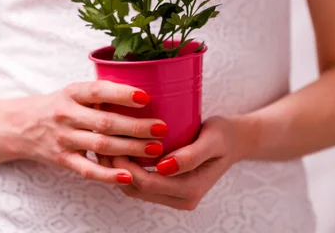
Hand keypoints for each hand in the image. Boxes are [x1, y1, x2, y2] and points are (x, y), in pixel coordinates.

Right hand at [0, 80, 167, 185]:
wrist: (19, 126)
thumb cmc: (57, 106)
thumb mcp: (73, 92)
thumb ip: (100, 93)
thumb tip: (144, 90)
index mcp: (72, 93)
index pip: (99, 90)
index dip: (123, 94)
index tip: (147, 97)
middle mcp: (67, 115)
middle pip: (106, 122)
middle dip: (137, 126)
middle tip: (161, 128)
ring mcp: (64, 138)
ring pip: (101, 146)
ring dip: (131, 149)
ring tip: (155, 149)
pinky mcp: (62, 160)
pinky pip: (88, 170)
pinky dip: (108, 175)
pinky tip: (128, 175)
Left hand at [98, 115, 257, 209]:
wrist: (234, 142)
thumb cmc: (224, 136)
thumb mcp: (212, 140)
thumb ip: (191, 155)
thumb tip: (164, 167)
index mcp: (189, 191)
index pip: (145, 183)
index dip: (123, 165)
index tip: (110, 141)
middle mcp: (180, 199)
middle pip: (134, 188)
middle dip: (114, 167)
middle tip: (100, 140)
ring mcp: (172, 196)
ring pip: (133, 188)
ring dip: (116, 169)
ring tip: (103, 143)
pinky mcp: (167, 188)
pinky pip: (138, 182)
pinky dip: (125, 168)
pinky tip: (116, 148)